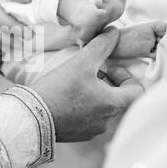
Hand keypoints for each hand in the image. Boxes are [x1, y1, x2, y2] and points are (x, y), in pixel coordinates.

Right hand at [31, 28, 143, 142]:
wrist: (30, 116)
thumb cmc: (58, 89)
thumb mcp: (81, 62)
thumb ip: (101, 46)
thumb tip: (113, 32)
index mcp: (112, 106)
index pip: (136, 90)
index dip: (126, 75)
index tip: (108, 68)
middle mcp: (106, 122)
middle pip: (118, 99)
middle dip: (106, 82)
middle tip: (89, 72)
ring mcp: (91, 131)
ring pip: (101, 108)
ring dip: (93, 94)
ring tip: (75, 83)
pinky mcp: (76, 135)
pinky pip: (86, 118)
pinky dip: (81, 106)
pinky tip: (65, 97)